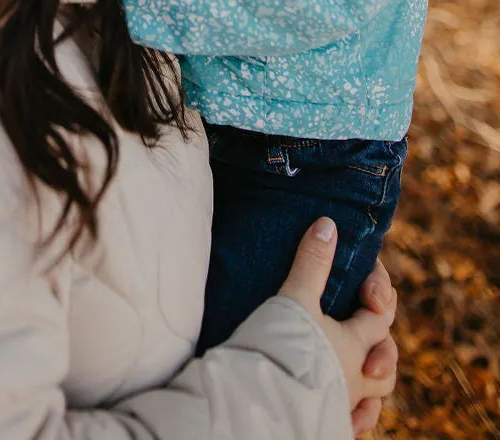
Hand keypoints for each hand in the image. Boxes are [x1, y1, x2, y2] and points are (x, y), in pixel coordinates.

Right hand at [279, 219, 398, 435]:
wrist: (258, 402)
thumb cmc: (279, 348)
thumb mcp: (294, 297)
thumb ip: (312, 263)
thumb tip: (328, 225)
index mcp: (355, 345)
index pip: (380, 314)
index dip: (378, 291)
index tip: (362, 281)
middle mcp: (357, 379)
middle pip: (385, 357)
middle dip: (380, 338)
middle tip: (364, 319)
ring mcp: (344, 405)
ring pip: (375, 395)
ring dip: (373, 376)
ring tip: (364, 367)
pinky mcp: (327, 425)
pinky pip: (355, 423)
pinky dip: (359, 413)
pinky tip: (352, 407)